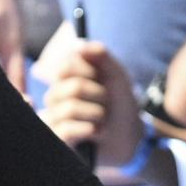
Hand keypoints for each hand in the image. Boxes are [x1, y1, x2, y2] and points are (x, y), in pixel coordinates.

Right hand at [30, 32, 141, 171]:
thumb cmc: (121, 105)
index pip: (65, 66)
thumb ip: (102, 56)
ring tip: (102, 121)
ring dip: (97, 115)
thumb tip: (81, 46)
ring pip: (70, 108)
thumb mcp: (117, 77)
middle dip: (99, 96)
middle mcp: (54, 98)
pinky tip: (96, 133)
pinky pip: (66, 129)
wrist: (131, 139)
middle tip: (106, 104)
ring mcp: (53, 119)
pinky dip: (89, 129)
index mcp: (65, 79)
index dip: (88, 72)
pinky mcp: (57, 139)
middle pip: (73, 87)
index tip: (101, 79)